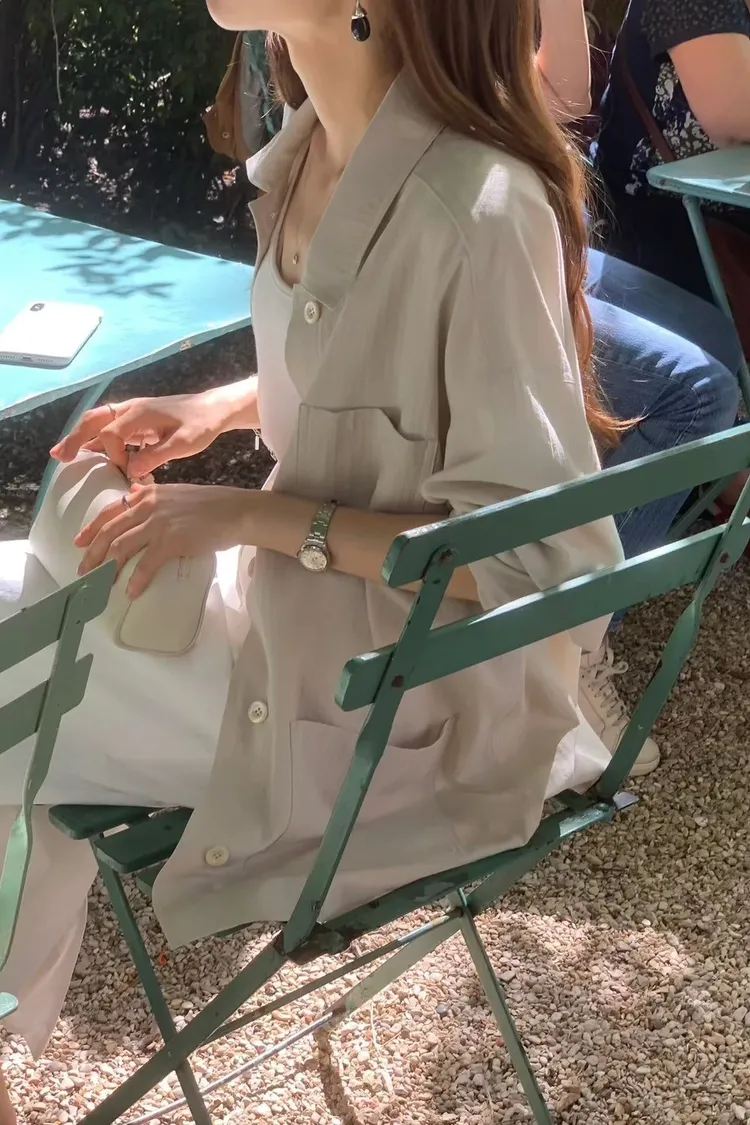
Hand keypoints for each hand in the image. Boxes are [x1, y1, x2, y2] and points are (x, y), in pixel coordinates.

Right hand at [50, 391, 234, 478]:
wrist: (213, 410)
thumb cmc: (202, 424)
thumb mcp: (185, 443)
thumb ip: (157, 455)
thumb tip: (130, 471)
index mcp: (140, 412)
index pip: (111, 433)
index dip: (112, 454)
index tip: (126, 471)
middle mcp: (131, 410)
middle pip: (94, 421)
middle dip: (75, 438)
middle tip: (59, 457)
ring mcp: (132, 414)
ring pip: (99, 423)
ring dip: (81, 438)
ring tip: (62, 456)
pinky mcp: (137, 422)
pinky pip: (111, 430)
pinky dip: (97, 441)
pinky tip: (89, 454)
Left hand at [76, 481, 252, 596]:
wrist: (236, 511)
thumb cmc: (212, 505)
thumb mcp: (176, 493)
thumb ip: (153, 495)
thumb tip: (134, 494)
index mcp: (148, 494)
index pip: (111, 511)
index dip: (91, 529)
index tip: (79, 543)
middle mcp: (148, 506)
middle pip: (110, 531)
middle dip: (93, 553)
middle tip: (84, 571)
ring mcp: (159, 523)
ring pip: (122, 547)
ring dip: (108, 568)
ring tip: (101, 584)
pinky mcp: (171, 540)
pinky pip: (147, 565)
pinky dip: (136, 580)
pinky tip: (131, 592)